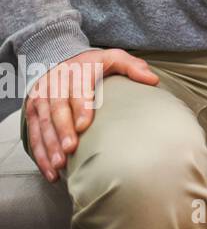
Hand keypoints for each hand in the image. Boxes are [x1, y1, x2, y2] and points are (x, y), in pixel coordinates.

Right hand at [23, 48, 158, 181]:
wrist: (61, 59)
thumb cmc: (93, 64)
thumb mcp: (113, 58)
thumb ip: (132, 66)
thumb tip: (152, 79)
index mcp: (76, 71)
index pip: (77, 89)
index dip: (80, 107)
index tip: (84, 126)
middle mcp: (54, 84)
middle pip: (56, 109)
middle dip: (62, 130)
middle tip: (70, 150)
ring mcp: (40, 98)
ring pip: (42, 124)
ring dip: (49, 145)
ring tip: (59, 165)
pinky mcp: (32, 111)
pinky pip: (33, 134)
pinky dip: (40, 154)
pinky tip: (50, 171)